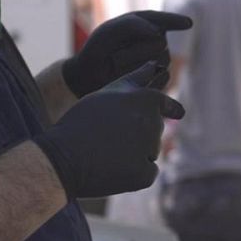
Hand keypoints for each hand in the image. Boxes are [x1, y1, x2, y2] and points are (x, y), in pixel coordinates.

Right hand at [34, 61, 184, 198]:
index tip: (178, 113)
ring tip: (106, 152)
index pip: (165, 104)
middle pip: (155, 131)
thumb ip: (136, 79)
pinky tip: (112, 170)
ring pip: (150, 152)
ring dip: (135, 154)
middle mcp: (152, 122)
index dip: (170, 109)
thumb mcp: (108, 93)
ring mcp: (149, 149)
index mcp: (145, 99)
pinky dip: (134, 175)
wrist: (63, 155)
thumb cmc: (82, 120)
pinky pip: (147, 173)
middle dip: (139, 134)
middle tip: (109, 137)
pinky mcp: (144, 174)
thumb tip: (155, 65)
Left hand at [61, 11, 192, 97]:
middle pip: (160, 43)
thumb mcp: (107, 32)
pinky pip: (161, 77)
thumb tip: (158, 33)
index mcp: (144, 24)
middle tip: (113, 55)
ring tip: (116, 67)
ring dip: (135, 64)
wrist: (89, 77)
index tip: (188, 24)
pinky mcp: (159, 78)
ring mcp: (158, 59)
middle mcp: (155, 40)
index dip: (175, 21)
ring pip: (161, 61)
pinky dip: (144, 77)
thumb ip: (131, 25)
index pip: (164, 20)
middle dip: (136, 50)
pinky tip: (128, 77)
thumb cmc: (98, 51)